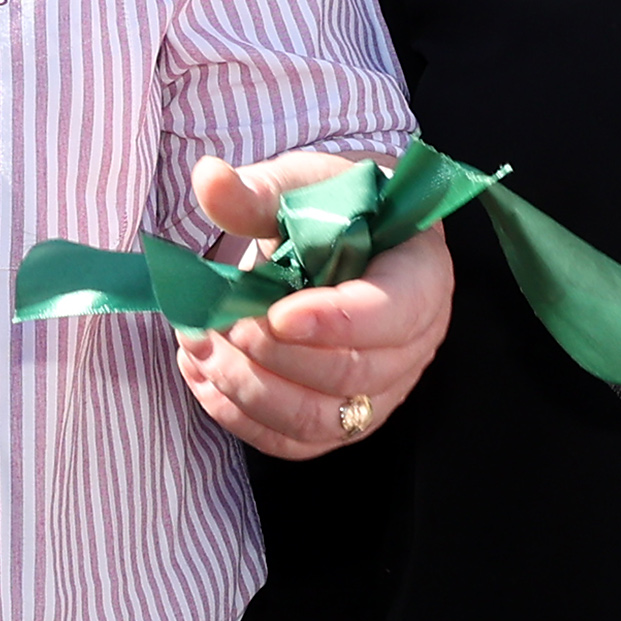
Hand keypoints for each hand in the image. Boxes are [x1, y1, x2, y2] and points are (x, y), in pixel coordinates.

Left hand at [176, 151, 455, 459]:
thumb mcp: (304, 183)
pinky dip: (239, 416)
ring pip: (319, 419)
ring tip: (199, 345)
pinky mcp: (341, 420)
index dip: (333, 321)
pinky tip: (200, 375)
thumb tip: (209, 178)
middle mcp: (413, 344)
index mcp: (422, 275)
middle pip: (352, 374)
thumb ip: (260, 189)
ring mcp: (381, 390)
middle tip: (217, 321)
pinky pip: (293, 442)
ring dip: (247, 389)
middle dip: (273, 356)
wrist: (342, 236)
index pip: (394, 313)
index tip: (274, 314)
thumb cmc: (335, 206)